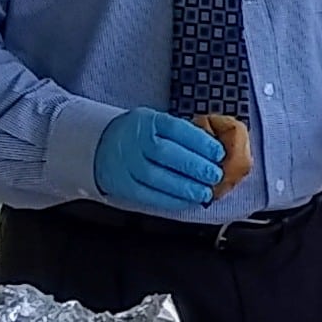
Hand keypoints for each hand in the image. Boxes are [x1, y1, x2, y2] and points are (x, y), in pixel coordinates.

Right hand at [93, 108, 223, 213]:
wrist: (102, 145)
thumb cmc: (140, 136)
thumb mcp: (157, 124)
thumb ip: (182, 135)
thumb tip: (214, 152)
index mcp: (148, 120)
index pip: (176, 129)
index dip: (200, 142)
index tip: (218, 153)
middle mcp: (134, 140)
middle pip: (166, 153)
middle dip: (195, 167)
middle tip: (215, 175)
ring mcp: (126, 163)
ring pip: (156, 177)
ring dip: (185, 187)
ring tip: (205, 192)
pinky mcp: (122, 184)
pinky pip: (148, 195)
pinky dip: (171, 200)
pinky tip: (187, 201)